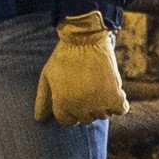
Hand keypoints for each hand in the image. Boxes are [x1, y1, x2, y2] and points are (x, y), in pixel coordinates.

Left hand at [38, 12, 128, 127]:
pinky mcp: (114, 95)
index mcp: (62, 104)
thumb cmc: (64, 56)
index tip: (76, 96)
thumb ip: (42, 98)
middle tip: (88, 87)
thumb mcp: (47, 75)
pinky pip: (120, 109)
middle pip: (86, 118)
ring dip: (103, 103)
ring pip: (103, 114)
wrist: (84, 38)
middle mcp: (79, 107)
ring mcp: (98, 102)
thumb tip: (38, 119)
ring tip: (99, 85)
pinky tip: (114, 92)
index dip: (71, 109)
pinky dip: (119, 104)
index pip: (68, 120)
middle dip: (86, 106)